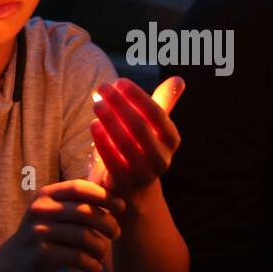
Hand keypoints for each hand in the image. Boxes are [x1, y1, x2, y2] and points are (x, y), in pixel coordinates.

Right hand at [0, 179, 123, 271]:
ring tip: (102, 254)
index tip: (121, 205)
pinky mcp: (41, 255)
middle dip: (107, 223)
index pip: (79, 187)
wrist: (8, 264)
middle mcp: (41, 210)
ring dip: (100, 247)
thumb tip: (115, 202)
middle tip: (116, 233)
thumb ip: (76, 205)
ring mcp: (39, 232)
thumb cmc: (41, 237)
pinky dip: (91, 264)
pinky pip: (77, 257)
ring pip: (83, 236)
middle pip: (85, 212)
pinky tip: (95, 269)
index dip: (104, 195)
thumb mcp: (52, 214)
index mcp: (47, 195)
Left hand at [91, 76, 183, 198]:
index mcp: (171, 141)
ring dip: (109, 119)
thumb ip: (164, 103)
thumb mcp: (155, 127)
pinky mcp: (124, 182)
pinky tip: (93, 125)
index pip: (157, 114)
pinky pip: (111, 159)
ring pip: (124, 142)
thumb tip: (179, 79)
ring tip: (96, 104)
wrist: (134, 191)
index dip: (138, 96)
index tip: (120, 81)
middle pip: (139, 126)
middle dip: (119, 104)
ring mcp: (143, 173)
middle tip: (102, 87)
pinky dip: (102, 140)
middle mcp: (161, 158)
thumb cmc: (142, 148)